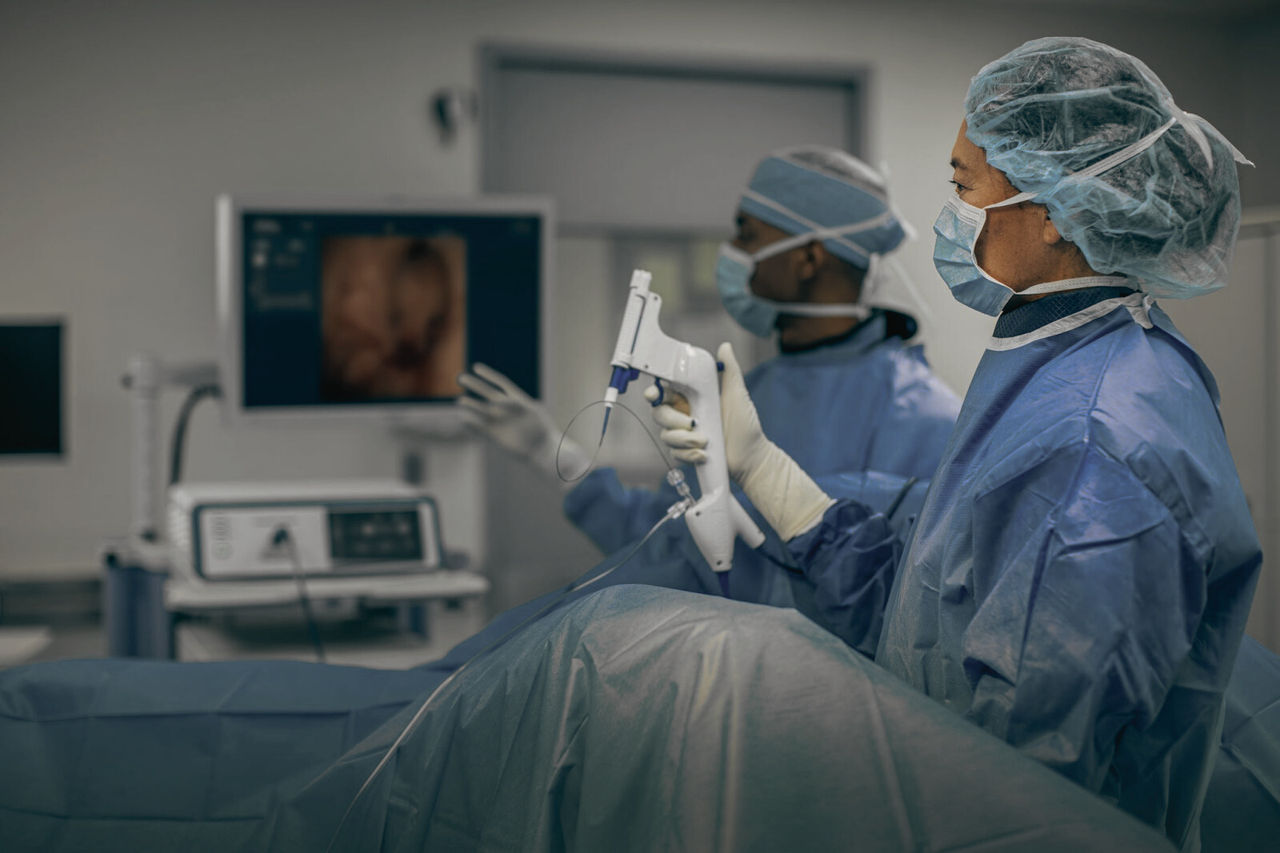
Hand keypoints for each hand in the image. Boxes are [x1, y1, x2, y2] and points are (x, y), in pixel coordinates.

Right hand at [457, 364, 588, 481]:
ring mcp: (499, 420)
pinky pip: (479, 427)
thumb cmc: (542, 429)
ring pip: (481, 409)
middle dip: (474, 385)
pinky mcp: (494, 434)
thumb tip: (499, 401)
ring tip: (460, 401)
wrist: (542, 449)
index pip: (500, 383)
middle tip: (460, 378)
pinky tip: (463, 418)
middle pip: (487, 393)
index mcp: (516, 399)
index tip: (476, 367)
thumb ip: (517, 405)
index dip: (488, 375)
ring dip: (471, 405)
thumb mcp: (533, 412)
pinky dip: (471, 423)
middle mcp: (506, 408)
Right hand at [646, 343, 832, 539]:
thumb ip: (730, 370)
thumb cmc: (746, 423)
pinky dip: (688, 454)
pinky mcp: (686, 452)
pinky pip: (674, 453)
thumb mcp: (737, 394)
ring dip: (684, 440)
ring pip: (665, 435)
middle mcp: (684, 415)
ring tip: (706, 442)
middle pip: (659, 413)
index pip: (664, 391)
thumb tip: (725, 346)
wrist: (752, 456)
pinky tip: (704, 454)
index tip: (653, 394)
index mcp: (692, 398)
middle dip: (672, 420)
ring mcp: (683, 434)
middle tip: (693, 423)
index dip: (654, 392)